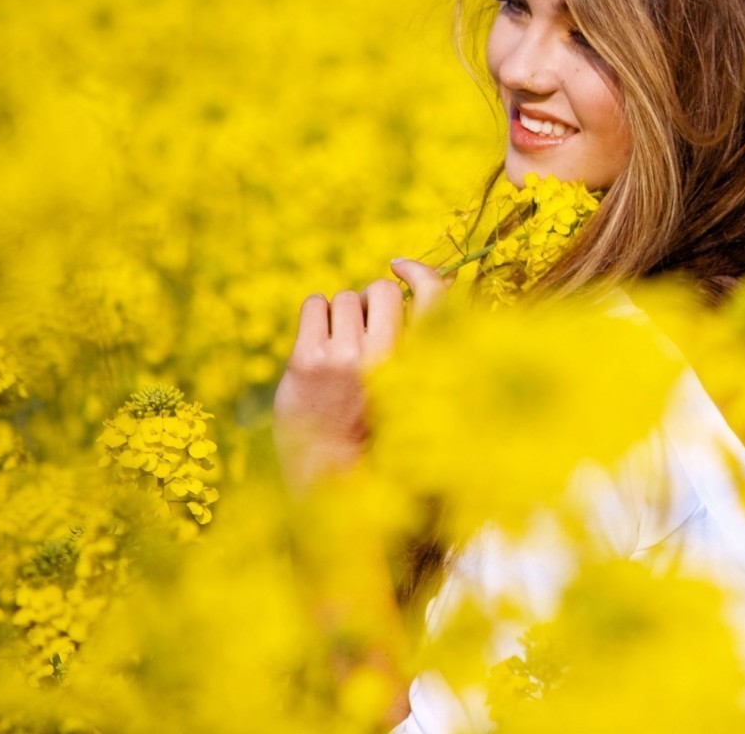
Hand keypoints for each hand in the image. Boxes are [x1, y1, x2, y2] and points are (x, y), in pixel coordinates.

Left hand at [273, 258, 453, 497]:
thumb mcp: (415, 391)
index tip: (400, 266)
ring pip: (344, 298)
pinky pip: (314, 305)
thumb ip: (423, 344)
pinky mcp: (306, 361)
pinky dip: (315, 316)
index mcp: (420, 367)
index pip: (435, 297)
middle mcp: (386, 359)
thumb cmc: (377, 432)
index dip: (421, 272)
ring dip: (340, 315)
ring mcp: (344, 359)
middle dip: (370, 301)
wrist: (331, 480)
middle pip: (380, 290)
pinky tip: (317, 345)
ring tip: (337, 349)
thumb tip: (438, 282)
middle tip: (361, 330)